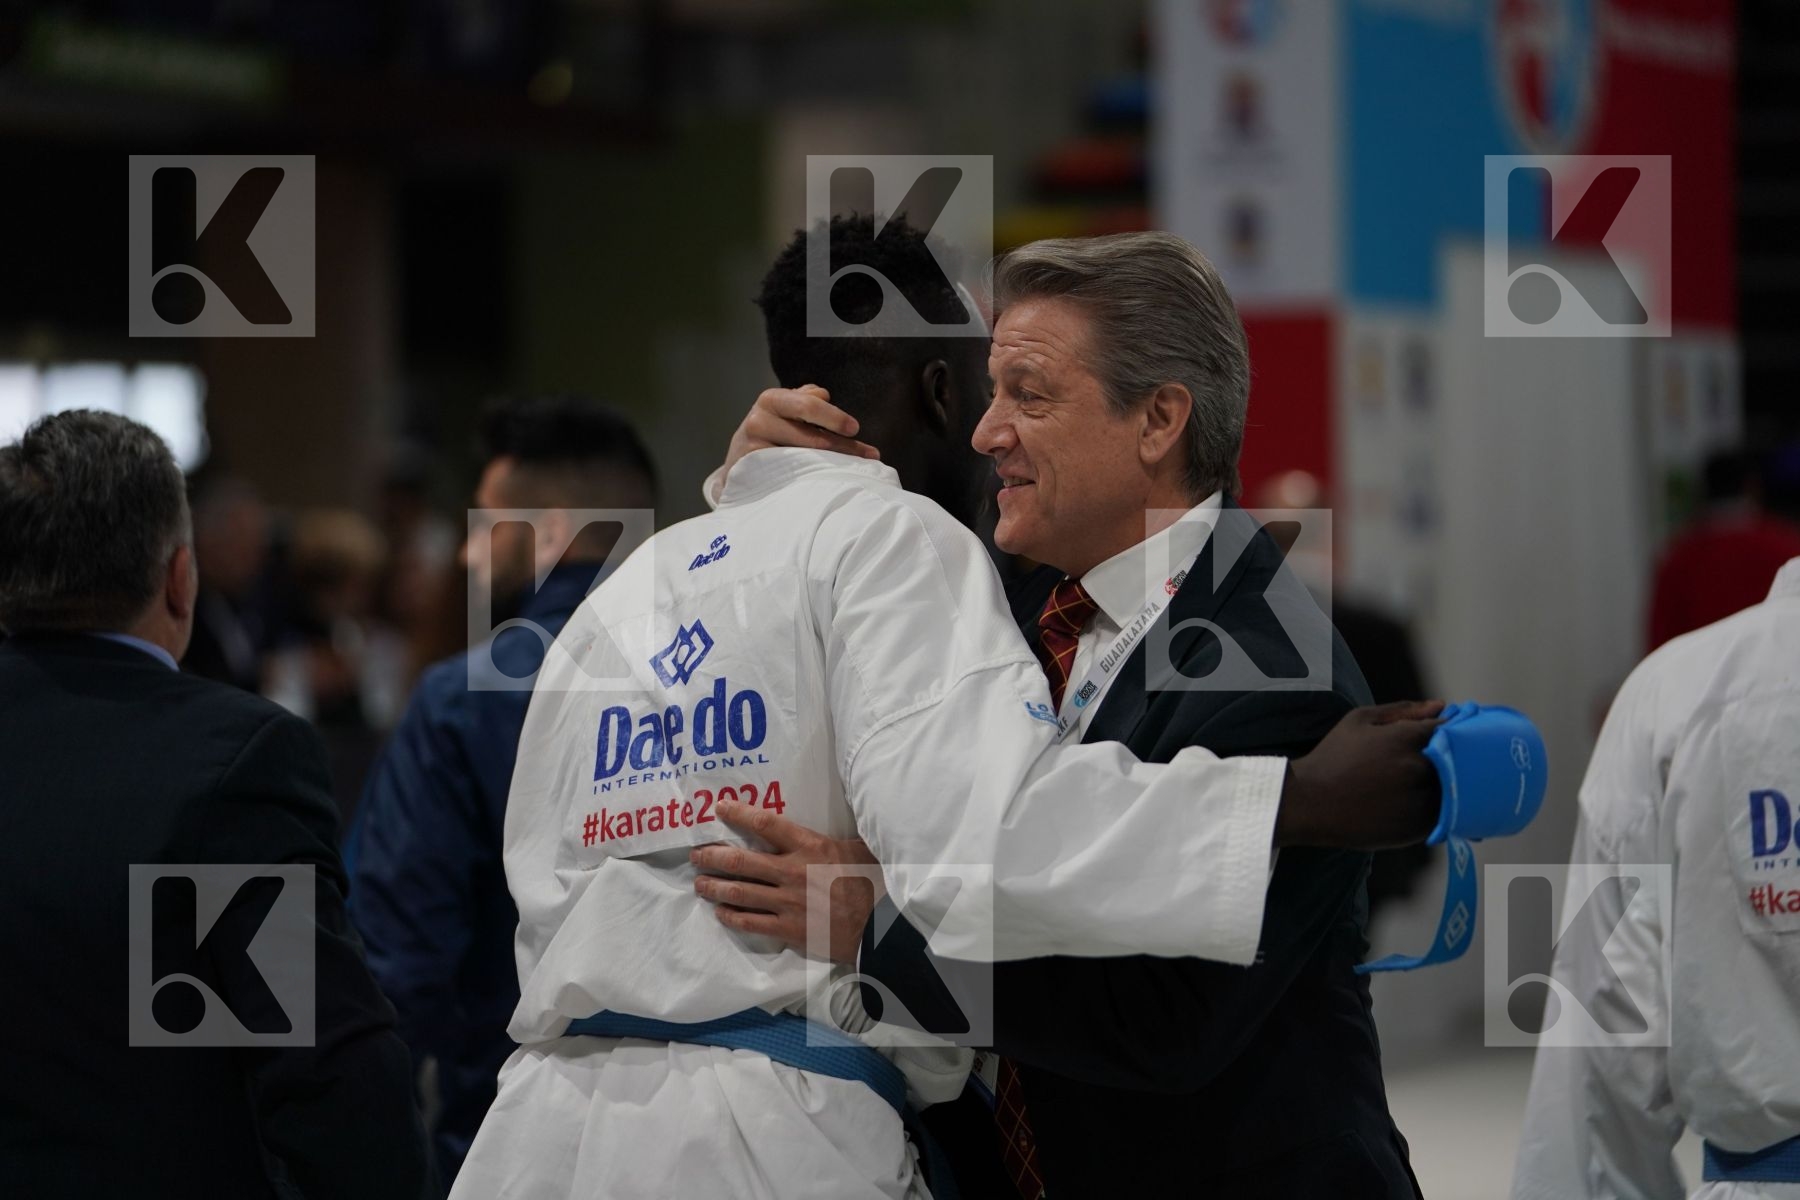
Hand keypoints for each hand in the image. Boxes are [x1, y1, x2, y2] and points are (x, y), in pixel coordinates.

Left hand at [689, 800, 882, 963]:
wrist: (880, 928)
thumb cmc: (872, 883)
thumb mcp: (860, 848)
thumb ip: (841, 834)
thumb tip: (851, 808)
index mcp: (810, 846)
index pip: (766, 824)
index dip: (739, 814)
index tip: (720, 808)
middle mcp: (792, 872)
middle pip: (741, 861)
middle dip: (712, 856)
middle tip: (696, 855)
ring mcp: (787, 902)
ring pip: (739, 893)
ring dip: (714, 887)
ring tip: (699, 883)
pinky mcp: (788, 929)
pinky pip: (750, 922)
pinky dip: (731, 916)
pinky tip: (720, 912)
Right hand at [719, 386, 879, 485]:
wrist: (738, 462)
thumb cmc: (772, 432)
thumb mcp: (787, 411)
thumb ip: (807, 401)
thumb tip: (823, 394)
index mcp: (772, 399)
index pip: (809, 405)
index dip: (834, 417)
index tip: (855, 429)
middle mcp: (759, 420)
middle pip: (809, 436)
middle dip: (840, 446)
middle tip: (868, 455)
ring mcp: (752, 449)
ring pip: (801, 460)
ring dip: (830, 467)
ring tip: (852, 474)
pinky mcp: (750, 473)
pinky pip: (786, 478)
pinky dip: (807, 482)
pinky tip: (823, 485)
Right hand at [1277, 700, 1445, 848]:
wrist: (1310, 803)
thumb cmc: (1333, 757)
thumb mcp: (1359, 721)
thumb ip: (1403, 711)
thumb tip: (1441, 706)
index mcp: (1408, 738)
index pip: (1451, 729)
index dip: (1453, 731)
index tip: (1446, 737)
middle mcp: (1420, 769)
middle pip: (1460, 760)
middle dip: (1454, 759)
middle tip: (1433, 764)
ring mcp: (1421, 800)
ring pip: (1456, 790)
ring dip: (1450, 786)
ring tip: (1421, 787)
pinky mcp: (1418, 827)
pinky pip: (1445, 816)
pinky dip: (1439, 810)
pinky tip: (1417, 804)